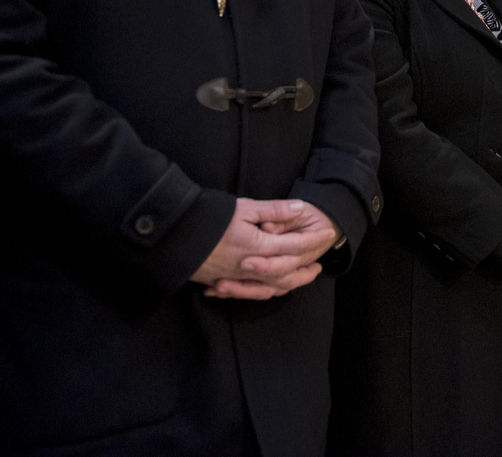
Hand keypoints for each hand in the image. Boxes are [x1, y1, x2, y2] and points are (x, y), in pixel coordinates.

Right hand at [194, 198, 337, 300]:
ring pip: (271, 287)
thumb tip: (302, 209)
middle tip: (320, 264)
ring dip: (290, 283)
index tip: (329, 234)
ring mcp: (236, 278)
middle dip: (306, 269)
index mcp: (258, 246)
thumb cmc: (209, 217)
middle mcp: (250, 267)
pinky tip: (272, 287)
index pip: (295, 246)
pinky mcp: (222, 282)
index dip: (314, 240)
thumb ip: (274, 211)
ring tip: (302, 277)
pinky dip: (267, 291)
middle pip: (287, 273)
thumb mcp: (244, 208)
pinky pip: (252, 292)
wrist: (173, 235)